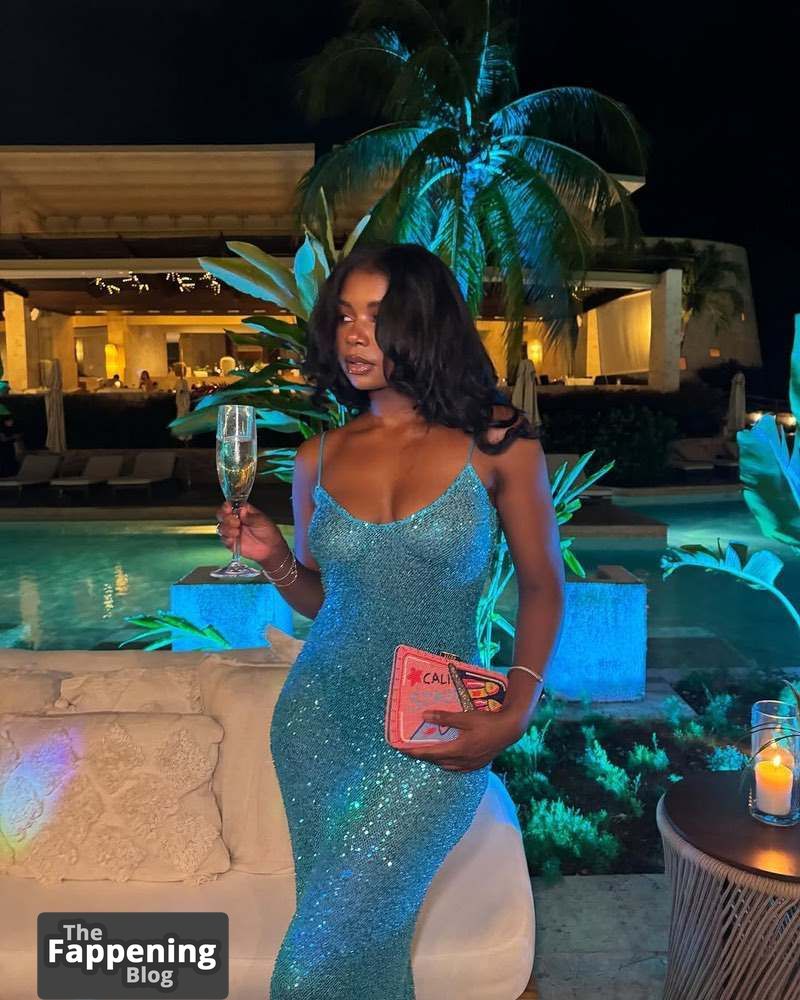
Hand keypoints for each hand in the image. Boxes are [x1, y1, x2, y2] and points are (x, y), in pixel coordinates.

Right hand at [215, 501, 285, 563]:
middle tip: (236, 522)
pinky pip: (223, 539)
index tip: (228, 508)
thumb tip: (241, 510)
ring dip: (227, 529)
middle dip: (226, 517)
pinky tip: (235, 539)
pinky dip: (228, 538)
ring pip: (221, 527)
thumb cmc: (268, 532)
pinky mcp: (231, 542)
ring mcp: (232, 531)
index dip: (227, 506)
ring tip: (237, 532)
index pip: (230, 505)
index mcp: (243, 512)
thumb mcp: (262, 521)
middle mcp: (235, 520)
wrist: (270, 548)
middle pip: (222, 515)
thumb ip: (250, 516)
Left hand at [399, 708, 524, 771]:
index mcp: (459, 749)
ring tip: (427, 753)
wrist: (510, 729)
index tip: (402, 750)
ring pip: (447, 766)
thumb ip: (444, 718)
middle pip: (437, 761)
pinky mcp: (478, 764)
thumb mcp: (465, 717)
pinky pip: (458, 768)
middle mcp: (463, 760)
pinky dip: (448, 764)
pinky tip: (448, 759)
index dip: (415, 752)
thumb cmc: (488, 722)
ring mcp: (471, 764)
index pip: (431, 753)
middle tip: (412, 750)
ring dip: (435, 761)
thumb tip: (424, 715)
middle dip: (423, 756)